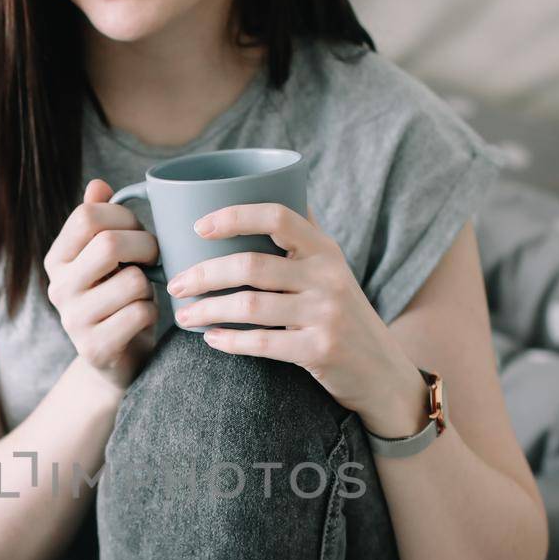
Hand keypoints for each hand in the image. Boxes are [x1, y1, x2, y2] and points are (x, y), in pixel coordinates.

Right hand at [44, 179, 159, 390]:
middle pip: (110, 244)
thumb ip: (100, 221)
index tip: (139, 230)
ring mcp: (73, 321)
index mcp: (56, 259)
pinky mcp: (94, 348)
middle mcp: (57, 288)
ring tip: (143, 295)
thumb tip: (98, 185)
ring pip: (133, 281)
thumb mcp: (106, 259)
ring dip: (150, 286)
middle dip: (146, 246)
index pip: (87, 216)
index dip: (124, 216)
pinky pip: (140, 313)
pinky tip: (143, 318)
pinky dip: (152, 312)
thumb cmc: (117, 299)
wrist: (115, 362)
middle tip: (155, 258)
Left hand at [168, 203, 429, 437]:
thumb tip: (268, 189)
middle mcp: (327, 277)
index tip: (198, 227)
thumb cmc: (344, 314)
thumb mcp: (333, 269)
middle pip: (251, 266)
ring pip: (250, 306)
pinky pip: (261, 344)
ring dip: (207, 310)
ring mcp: (325, 315)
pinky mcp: (320, 351)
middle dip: (204, 274)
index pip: (277, 215)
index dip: (234, 216)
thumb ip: (303, 237)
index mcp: (325, 249)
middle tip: (176, 284)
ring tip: (184, 315)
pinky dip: (229, 341)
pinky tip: (210, 339)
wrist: (382, 371)